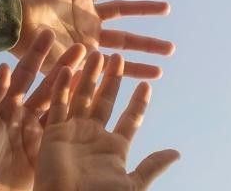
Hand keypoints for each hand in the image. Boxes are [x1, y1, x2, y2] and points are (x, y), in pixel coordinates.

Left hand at [0, 44, 91, 190]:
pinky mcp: (45, 152)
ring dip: (78, 89)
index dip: (37, 54)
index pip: (23, 74)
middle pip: (48, 86)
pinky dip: (79, 117)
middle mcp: (22, 116)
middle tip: (85, 47)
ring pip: (61, 106)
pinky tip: (94, 104)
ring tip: (96, 70)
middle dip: (66, 66)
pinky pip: (65, 131)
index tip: (50, 34)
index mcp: (4, 106)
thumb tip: (4, 67)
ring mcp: (35, 134)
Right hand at [13, 0, 172, 79]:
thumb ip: (79, 80)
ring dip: (143, 9)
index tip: (159, 74)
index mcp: (85, 53)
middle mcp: (88, 32)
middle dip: (147, 44)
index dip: (138, 69)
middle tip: (171, 49)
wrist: (9, 23)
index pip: (117, 65)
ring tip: (166, 8)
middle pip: (125, 39)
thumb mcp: (57, 72)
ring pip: (121, 10)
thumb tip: (100, 95)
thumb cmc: (28, 52)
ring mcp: (84, 12)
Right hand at [34, 52, 178, 190]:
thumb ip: (152, 166)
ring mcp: (73, 133)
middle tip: (118, 58)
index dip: (138, 103)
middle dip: (112, 80)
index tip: (147, 84)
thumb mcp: (133, 183)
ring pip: (83, 97)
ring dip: (89, 76)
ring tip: (96, 53)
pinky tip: (67, 68)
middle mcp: (94, 137)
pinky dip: (61, 87)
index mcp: (115, 148)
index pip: (130, 119)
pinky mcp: (53, 133)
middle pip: (105, 101)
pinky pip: (57, 105)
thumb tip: (177, 153)